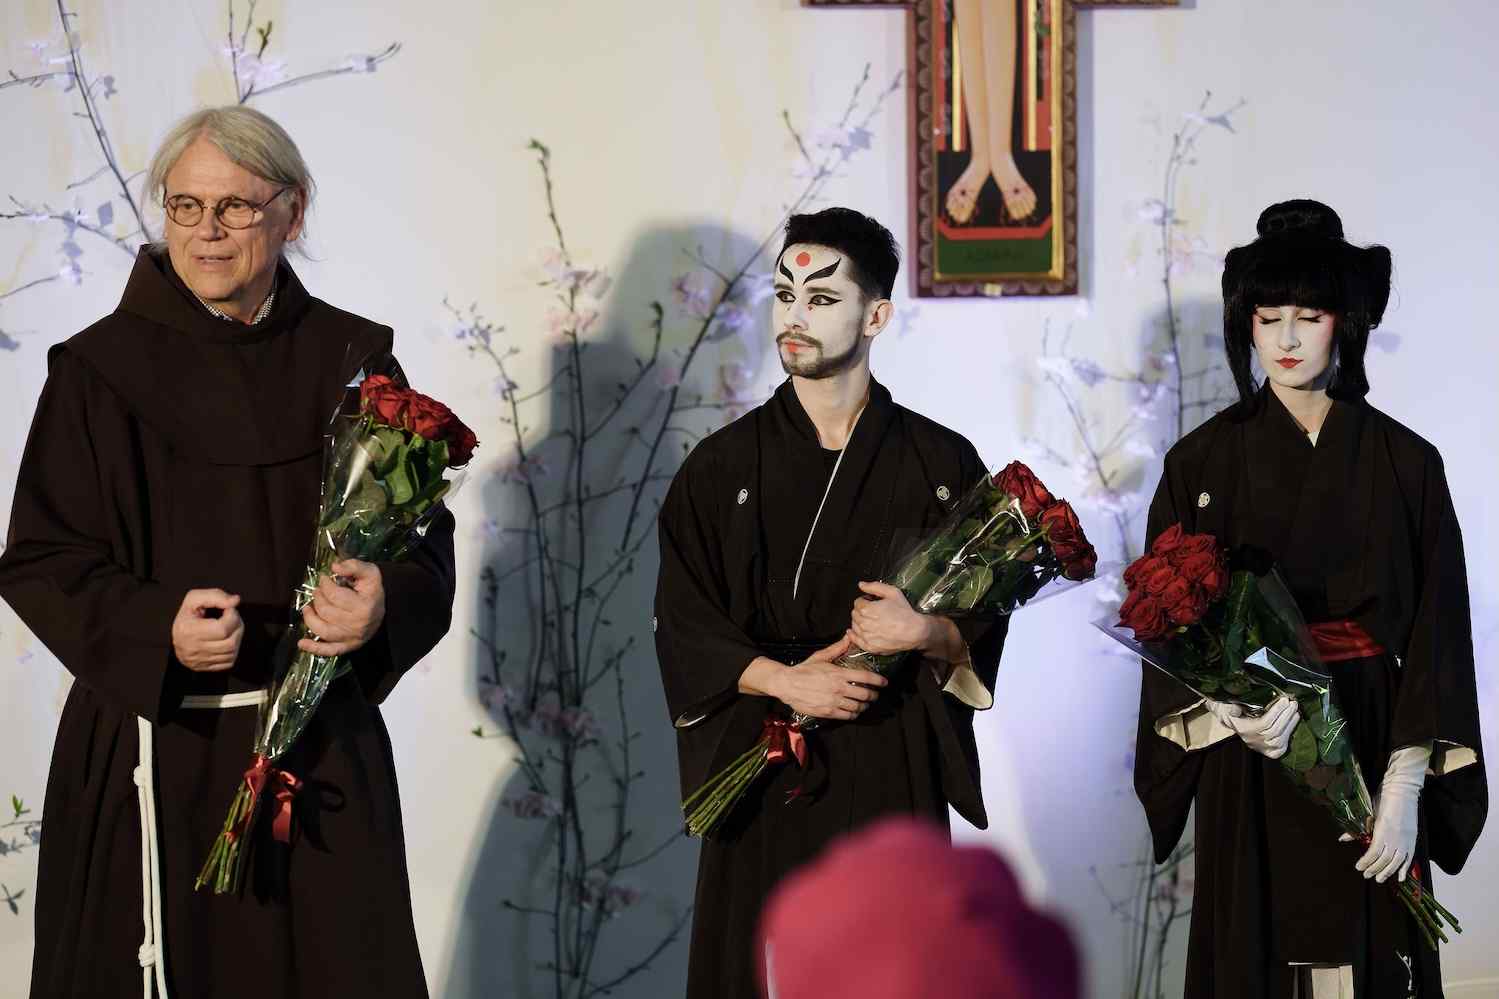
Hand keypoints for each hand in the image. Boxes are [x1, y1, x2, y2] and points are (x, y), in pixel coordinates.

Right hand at [171, 588, 243, 672]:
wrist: (178, 634)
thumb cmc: (188, 615)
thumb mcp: (195, 599)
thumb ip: (216, 596)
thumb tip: (235, 601)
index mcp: (188, 631)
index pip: (222, 628)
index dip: (233, 616)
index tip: (229, 610)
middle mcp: (192, 649)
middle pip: (230, 642)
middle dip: (238, 627)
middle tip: (233, 618)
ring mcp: (198, 661)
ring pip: (232, 653)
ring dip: (237, 638)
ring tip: (230, 628)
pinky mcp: (204, 668)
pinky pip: (229, 662)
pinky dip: (233, 650)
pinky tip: (226, 640)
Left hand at [297, 559, 384, 656]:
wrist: (383, 609)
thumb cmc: (373, 591)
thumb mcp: (370, 573)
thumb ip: (353, 566)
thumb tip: (334, 566)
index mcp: (364, 606)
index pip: (334, 595)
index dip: (324, 584)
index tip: (324, 578)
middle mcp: (358, 624)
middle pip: (326, 611)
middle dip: (318, 598)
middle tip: (318, 590)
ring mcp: (352, 638)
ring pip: (323, 629)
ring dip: (310, 618)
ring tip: (308, 608)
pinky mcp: (347, 646)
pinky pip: (328, 650)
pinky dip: (314, 648)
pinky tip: (302, 643)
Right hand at [767, 636, 887, 721]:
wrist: (788, 684)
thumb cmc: (804, 670)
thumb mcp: (821, 656)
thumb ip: (837, 648)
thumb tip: (848, 636)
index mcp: (839, 673)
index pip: (866, 677)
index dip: (879, 680)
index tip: (884, 682)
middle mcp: (839, 688)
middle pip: (865, 694)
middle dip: (873, 695)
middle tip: (875, 695)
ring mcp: (834, 701)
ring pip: (858, 706)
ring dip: (864, 705)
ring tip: (864, 704)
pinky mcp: (828, 711)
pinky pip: (847, 715)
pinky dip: (854, 714)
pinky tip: (853, 711)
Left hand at [848, 581, 931, 655]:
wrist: (915, 631)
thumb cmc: (905, 612)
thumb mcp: (893, 592)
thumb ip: (874, 587)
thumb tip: (861, 585)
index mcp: (867, 609)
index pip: (857, 603)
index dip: (864, 600)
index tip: (870, 602)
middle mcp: (864, 624)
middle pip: (855, 614)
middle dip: (861, 611)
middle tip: (871, 611)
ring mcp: (866, 637)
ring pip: (854, 626)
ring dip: (859, 622)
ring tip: (870, 620)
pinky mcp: (870, 647)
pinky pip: (856, 640)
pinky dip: (854, 635)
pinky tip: (856, 632)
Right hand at [1210, 695, 1298, 758]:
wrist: (1234, 723)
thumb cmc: (1232, 711)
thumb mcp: (1226, 707)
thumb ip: (1230, 708)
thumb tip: (1235, 709)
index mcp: (1243, 730)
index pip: (1264, 723)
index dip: (1276, 712)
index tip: (1284, 700)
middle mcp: (1253, 742)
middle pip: (1275, 730)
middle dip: (1286, 715)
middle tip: (1292, 702)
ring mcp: (1263, 749)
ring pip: (1281, 737)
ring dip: (1291, 722)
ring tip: (1295, 710)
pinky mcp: (1272, 753)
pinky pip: (1284, 745)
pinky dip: (1291, 732)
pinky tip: (1294, 721)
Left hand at [1344, 745, 1427, 882]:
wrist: (1402, 791)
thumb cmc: (1383, 799)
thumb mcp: (1368, 812)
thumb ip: (1358, 829)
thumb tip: (1343, 838)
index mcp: (1382, 830)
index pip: (1373, 852)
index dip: (1366, 862)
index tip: (1359, 867)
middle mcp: (1395, 837)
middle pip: (1384, 859)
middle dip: (1374, 869)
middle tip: (1367, 875)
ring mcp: (1406, 839)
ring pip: (1397, 861)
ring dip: (1388, 872)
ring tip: (1379, 878)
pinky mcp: (1413, 839)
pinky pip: (1410, 858)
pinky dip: (1405, 868)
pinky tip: (1400, 878)